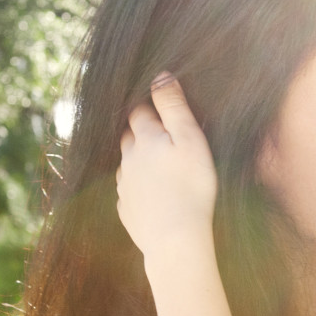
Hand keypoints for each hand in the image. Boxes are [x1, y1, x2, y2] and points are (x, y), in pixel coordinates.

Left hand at [117, 73, 218, 260]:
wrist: (176, 239)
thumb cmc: (191, 186)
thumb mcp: (190, 139)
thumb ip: (174, 105)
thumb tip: (160, 75)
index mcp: (144, 139)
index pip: (138, 111)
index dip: (148, 105)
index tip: (159, 105)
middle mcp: (128, 159)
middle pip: (128, 136)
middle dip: (140, 130)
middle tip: (160, 133)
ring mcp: (124, 186)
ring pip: (127, 163)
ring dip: (138, 159)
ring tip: (158, 165)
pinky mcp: (126, 210)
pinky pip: (128, 192)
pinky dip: (138, 187)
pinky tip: (152, 194)